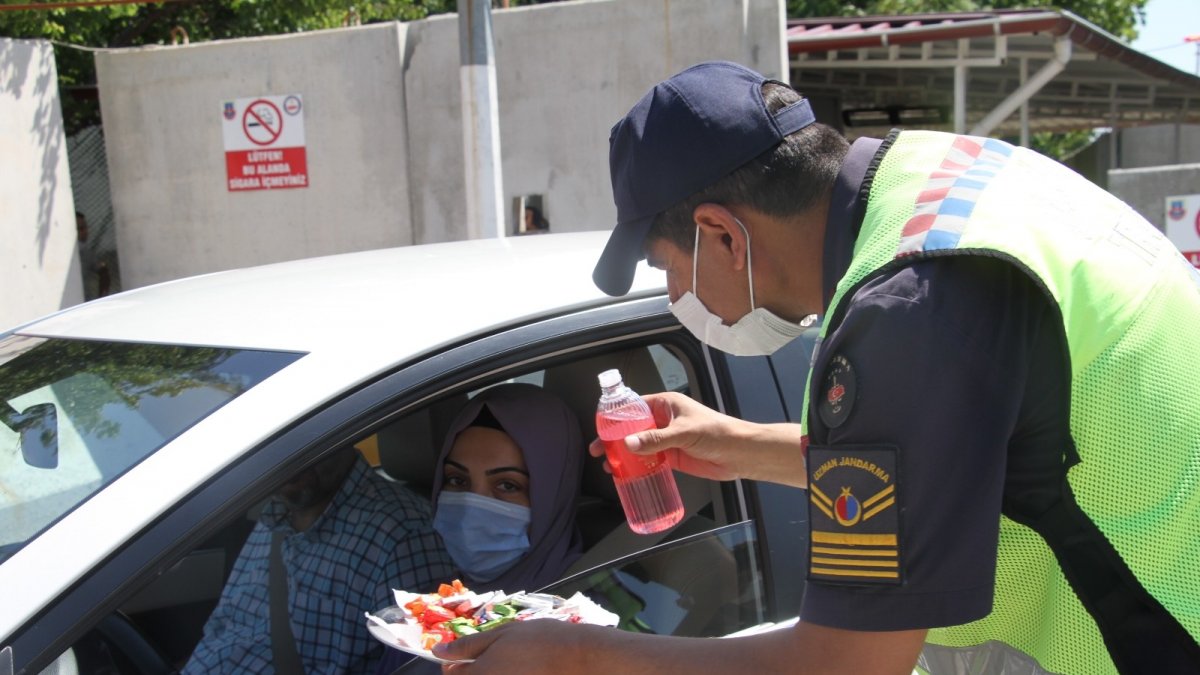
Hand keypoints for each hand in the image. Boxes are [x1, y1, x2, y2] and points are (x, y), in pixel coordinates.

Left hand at [434, 619, 598, 673]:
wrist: (576, 657)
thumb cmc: (537, 640)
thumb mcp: (500, 635)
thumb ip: (467, 645)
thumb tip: (437, 651)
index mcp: (477, 674)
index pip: (451, 674)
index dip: (456, 661)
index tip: (468, 651)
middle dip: (474, 668)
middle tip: (494, 655)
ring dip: (492, 671)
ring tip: (510, 661)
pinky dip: (507, 673)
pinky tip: (522, 668)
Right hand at [588, 392, 804, 484]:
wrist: (740, 454)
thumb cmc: (717, 432)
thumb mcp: (684, 433)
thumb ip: (656, 439)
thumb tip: (629, 444)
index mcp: (665, 405)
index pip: (634, 407)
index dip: (615, 417)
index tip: (601, 428)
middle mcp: (663, 421)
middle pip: (632, 428)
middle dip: (614, 439)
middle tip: (599, 450)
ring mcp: (666, 440)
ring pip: (638, 446)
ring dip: (624, 456)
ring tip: (609, 466)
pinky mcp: (672, 457)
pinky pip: (649, 461)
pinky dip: (637, 467)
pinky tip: (626, 475)